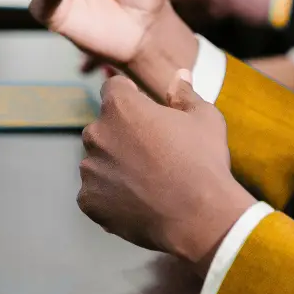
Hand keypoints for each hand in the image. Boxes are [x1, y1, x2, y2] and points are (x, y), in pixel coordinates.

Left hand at [78, 73, 253, 272]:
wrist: (199, 218)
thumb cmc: (203, 163)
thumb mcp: (204, 118)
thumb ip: (184, 94)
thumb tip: (179, 75)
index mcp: (120, 106)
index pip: (114, 88)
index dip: (132, 97)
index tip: (147, 113)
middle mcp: (96, 133)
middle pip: (104, 126)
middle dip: (122, 134)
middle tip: (153, 154)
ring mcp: (89, 169)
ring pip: (98, 160)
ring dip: (115, 165)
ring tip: (147, 182)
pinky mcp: (88, 200)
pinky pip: (95, 192)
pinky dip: (110, 195)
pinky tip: (138, 201)